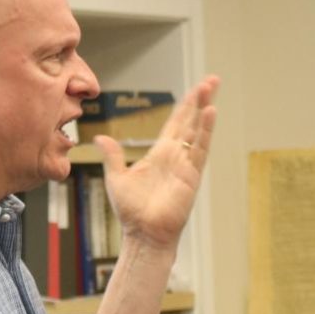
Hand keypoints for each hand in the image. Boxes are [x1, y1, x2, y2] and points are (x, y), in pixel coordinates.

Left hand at [93, 75, 218, 250]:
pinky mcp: (191, 174)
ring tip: (213, 85)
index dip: (184, 107)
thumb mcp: (117, 178)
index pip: (175, 124)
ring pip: (198, 129)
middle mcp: (175, 157)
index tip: (195, 90)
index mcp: (159, 155)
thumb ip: (113, 156)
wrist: (143, 234)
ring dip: (205, 107)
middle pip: (190, 121)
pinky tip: (211, 111)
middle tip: (211, 79)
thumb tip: (101, 137)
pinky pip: (200, 148)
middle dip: (199, 100)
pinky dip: (206, 129)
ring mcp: (185, 164)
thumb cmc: (131, 212)